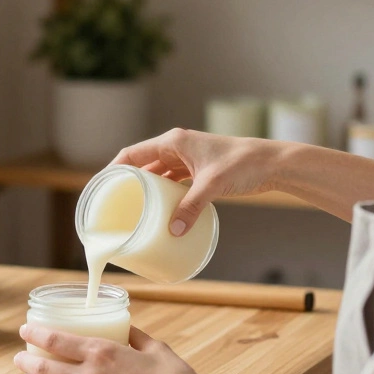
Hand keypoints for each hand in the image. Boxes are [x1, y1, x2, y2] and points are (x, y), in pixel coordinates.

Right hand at [111, 129, 282, 235]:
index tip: (101, 187)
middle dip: (128, 182)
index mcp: (173, 141)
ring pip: (158, 174)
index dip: (113, 169)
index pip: (132, 154)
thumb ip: (190, 207)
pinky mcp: (198, 171)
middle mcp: (177, 148)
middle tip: (113, 203)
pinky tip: (160, 210)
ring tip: (132, 209)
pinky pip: (173, 182)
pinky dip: (165, 194)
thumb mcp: (212, 186)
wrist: (272, 163)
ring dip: (146, 190)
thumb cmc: (243, 164)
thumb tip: (173, 231)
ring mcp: (188, 160)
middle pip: (142, 164)